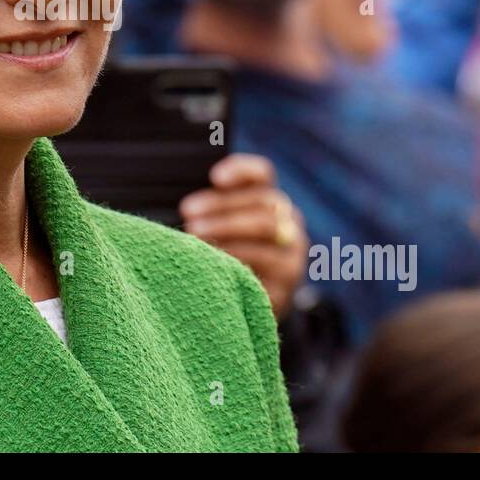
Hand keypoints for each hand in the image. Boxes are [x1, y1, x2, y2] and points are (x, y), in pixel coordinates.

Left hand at [179, 154, 307, 319]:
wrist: (241, 309)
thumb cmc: (220, 260)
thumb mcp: (217, 230)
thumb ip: (210, 212)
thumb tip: (188, 207)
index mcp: (269, 201)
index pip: (262, 174)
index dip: (241, 171)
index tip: (214, 177)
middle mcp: (288, 225)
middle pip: (263, 205)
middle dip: (223, 207)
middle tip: (189, 214)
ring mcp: (291, 258)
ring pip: (267, 233)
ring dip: (227, 232)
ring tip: (195, 238)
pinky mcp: (285, 290)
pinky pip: (265, 269)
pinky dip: (236, 264)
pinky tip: (212, 264)